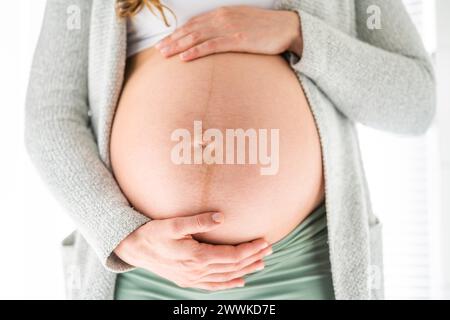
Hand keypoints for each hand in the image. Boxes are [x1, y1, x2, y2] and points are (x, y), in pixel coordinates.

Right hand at [114, 211, 272, 290]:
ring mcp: (193, 278)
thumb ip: (198, 220)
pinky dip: (229, 284)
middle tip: (270, 248)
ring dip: (246, 269)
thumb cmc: (153, 233)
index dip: (250, 249)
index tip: (264, 240)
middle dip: (253, 258)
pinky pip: (213, 286)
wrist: (134, 249)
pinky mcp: (188, 280)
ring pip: (226, 277)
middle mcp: (197, 271)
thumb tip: (222, 217)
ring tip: (262, 262)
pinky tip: (240, 280)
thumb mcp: (173, 223)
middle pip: (233, 267)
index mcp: (197, 257)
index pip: (232, 256)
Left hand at [155, 6, 302, 60]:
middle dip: (173, 39)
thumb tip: (213, 38)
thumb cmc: (265, 28)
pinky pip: (211, 46)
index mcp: (222, 13)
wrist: (287, 27)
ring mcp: (229, 28)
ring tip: (164, 54)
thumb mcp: (242, 23)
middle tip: (158, 49)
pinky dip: (196, 51)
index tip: (165, 40)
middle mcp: (222, 18)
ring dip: (178, 46)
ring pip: (197, 37)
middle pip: (191, 29)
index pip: (194, 23)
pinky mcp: (237, 40)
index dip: (177, 32)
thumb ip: (226, 28)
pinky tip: (184, 58)